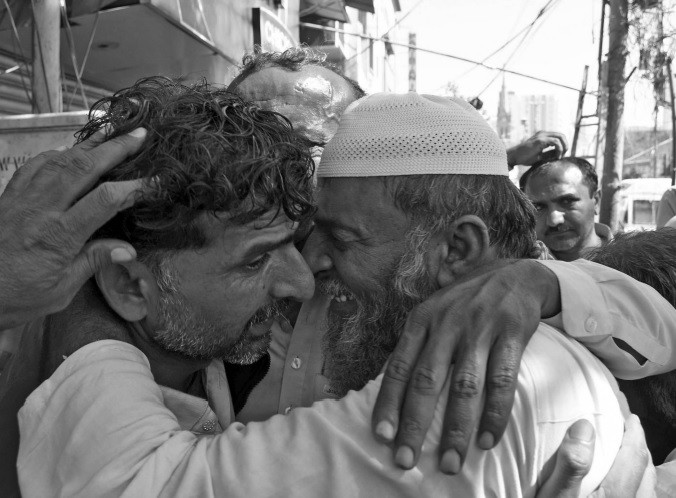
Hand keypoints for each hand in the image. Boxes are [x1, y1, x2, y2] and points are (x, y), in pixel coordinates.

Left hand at [0, 128, 146, 328]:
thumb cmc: (20, 296)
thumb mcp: (62, 290)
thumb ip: (93, 262)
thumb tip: (128, 249)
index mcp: (59, 236)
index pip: (105, 200)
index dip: (135, 187)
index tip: (157, 181)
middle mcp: (41, 209)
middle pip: (83, 168)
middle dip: (115, 148)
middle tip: (141, 134)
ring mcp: (23, 199)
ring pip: (60, 160)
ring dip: (89, 143)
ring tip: (112, 130)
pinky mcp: (10, 196)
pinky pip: (35, 165)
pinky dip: (57, 154)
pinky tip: (70, 152)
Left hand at [371, 259, 560, 471]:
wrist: (515, 275)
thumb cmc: (466, 303)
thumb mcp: (434, 314)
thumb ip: (417, 346)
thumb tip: (395, 392)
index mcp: (421, 320)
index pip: (399, 367)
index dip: (388, 403)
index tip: (382, 436)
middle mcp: (446, 324)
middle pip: (426, 381)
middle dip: (415, 424)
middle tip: (407, 461)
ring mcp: (479, 329)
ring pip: (464, 386)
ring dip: (456, 429)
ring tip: (450, 462)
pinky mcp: (511, 334)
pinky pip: (502, 380)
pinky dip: (495, 414)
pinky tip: (488, 440)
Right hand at [507, 131, 567, 167]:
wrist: (514, 156)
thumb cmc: (524, 157)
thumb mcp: (539, 155)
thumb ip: (549, 153)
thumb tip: (558, 155)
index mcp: (542, 136)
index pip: (558, 137)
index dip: (562, 145)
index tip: (560, 155)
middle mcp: (543, 134)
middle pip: (561, 135)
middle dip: (565, 145)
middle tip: (562, 155)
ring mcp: (542, 136)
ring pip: (560, 137)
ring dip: (563, 147)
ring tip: (559, 156)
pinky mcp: (541, 140)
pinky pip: (556, 142)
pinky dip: (559, 149)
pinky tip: (556, 156)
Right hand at [536, 415, 652, 496]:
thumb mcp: (556, 493)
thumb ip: (572, 463)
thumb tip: (584, 425)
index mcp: (616, 491)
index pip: (634, 455)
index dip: (634, 433)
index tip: (629, 417)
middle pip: (644, 471)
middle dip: (638, 448)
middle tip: (628, 431)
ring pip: (644, 488)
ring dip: (637, 467)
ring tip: (625, 454)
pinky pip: (636, 497)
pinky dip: (633, 484)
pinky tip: (616, 482)